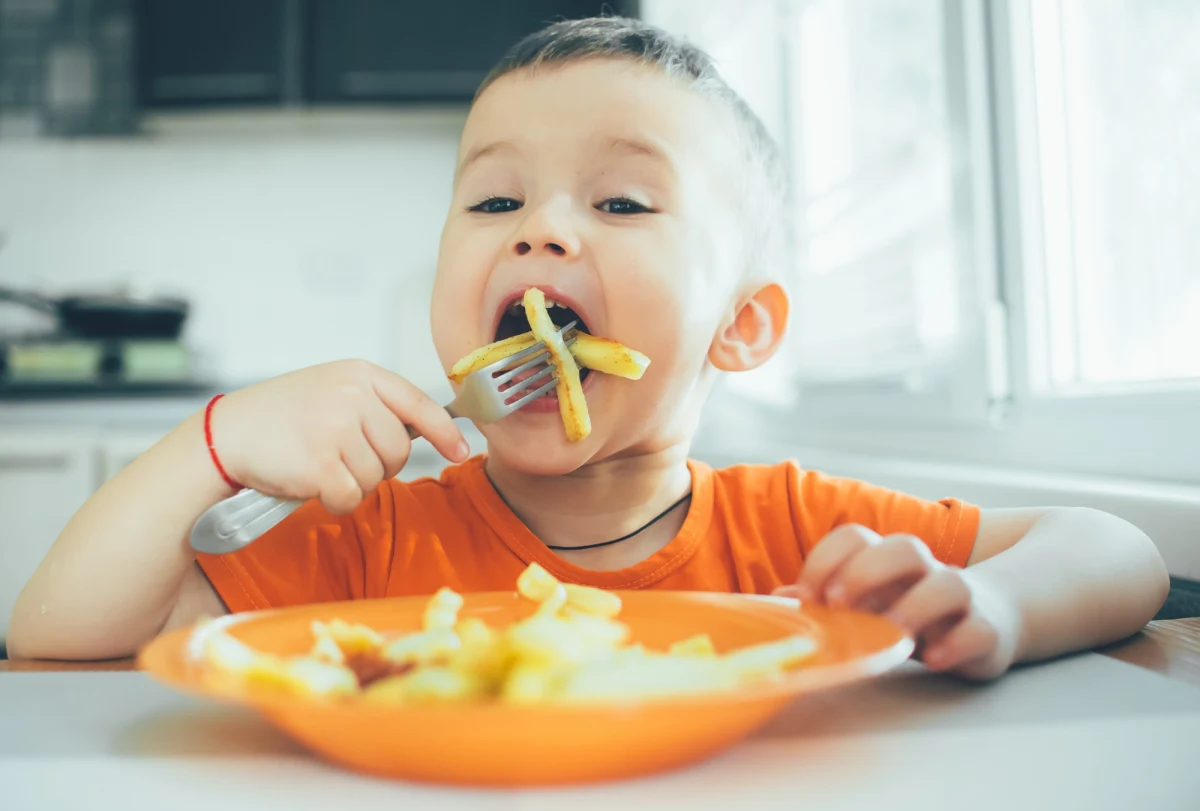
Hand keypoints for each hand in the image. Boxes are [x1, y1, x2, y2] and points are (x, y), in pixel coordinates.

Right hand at [211, 360, 468, 514]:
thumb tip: (426, 431)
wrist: (225, 436)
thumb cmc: (280, 417)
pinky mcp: (320, 463)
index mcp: (360, 374)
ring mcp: (336, 428)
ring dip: (352, 484)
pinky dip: (334, 501)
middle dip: (378, 466)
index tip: (460, 449)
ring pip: (376, 477)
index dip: (445, 431)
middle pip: (400, 451)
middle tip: (341, 458)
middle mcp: (352, 396)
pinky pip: (350, 497)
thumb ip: (374, 404)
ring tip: (319, 465)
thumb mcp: (332, 390)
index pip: (419, 403)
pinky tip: (310, 484)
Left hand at [775, 525, 1019, 679]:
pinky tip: (933, 659)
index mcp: (885, 559)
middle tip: (838, 603)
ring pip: (948, 583)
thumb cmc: (910, 608)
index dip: (826, 559)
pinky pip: (978, 629)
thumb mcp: (867, 603)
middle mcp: (924, 570)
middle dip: (867, 571)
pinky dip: (956, 643)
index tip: (807, 595)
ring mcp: (960, 597)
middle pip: (904, 547)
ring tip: (890, 632)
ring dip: (915, 606)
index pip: (854, 537)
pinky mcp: (987, 630)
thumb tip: (779, 596)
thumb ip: (826, 598)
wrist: (990, 615)